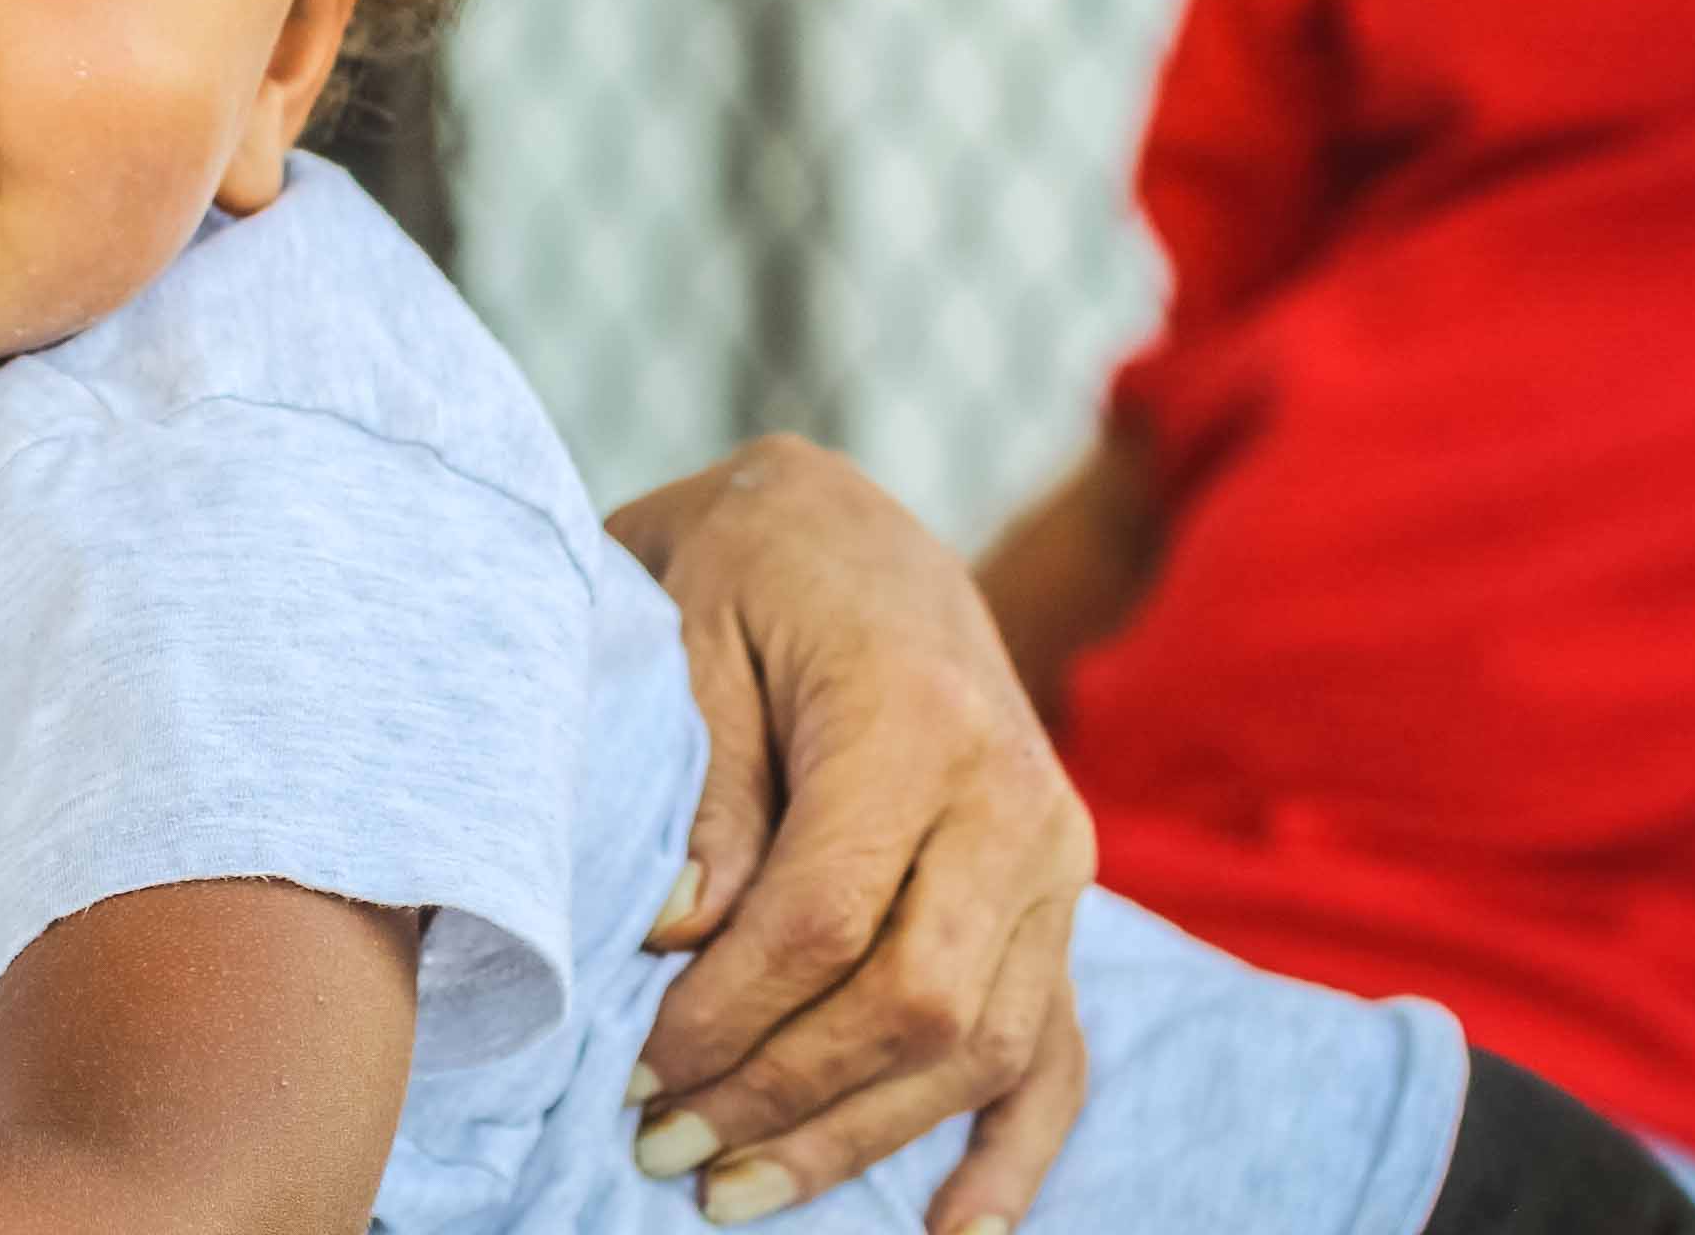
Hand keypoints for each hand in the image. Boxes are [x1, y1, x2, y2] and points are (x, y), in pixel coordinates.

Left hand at [607, 438, 1094, 1232]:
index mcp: (916, 716)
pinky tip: (950, 1226)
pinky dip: (1014, 1148)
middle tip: (660, 1147)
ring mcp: (1054, 857)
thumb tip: (680, 935)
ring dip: (857, 1138)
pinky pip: (1056, 1045)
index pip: (827, 916)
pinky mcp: (1060, 896)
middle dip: (779, 1096)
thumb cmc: (746, 568)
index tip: (635, 1070)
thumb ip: (700, 782)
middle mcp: (1012, 795)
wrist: (853, 530)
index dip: (728, 1013)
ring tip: (733, 1190)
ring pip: (978, 1044)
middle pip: (911, 1001)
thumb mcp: (688, 625)